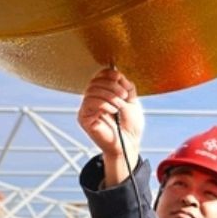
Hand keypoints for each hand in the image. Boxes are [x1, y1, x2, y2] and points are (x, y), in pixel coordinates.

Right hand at [77, 68, 144, 185]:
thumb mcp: (133, 102)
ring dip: (109, 95)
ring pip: (92, 91)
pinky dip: (103, 104)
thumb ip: (126, 87)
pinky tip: (113, 110)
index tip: (120, 78)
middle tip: (124, 95)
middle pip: (95, 81)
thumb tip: (117, 73)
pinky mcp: (83, 118)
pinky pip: (89, 103)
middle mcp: (93, 99)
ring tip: (119, 105)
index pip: (100, 76)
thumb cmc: (131, 125)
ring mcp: (87, 108)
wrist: (129, 143)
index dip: (109, 74)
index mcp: (104, 93)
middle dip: (111, 86)